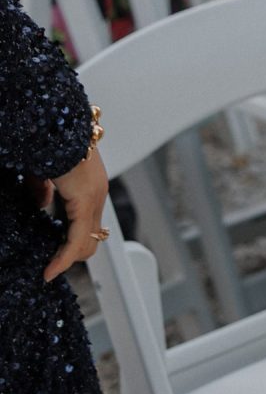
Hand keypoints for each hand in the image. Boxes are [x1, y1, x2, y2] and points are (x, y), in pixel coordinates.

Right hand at [36, 139, 110, 282]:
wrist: (58, 123)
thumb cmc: (51, 140)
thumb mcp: (44, 171)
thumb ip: (43, 190)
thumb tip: (42, 206)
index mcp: (89, 186)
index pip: (87, 224)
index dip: (71, 244)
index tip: (55, 257)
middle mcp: (96, 193)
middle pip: (91, 238)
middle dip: (70, 255)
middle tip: (51, 266)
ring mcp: (94, 197)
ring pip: (87, 242)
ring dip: (67, 259)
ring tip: (50, 269)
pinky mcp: (85, 199)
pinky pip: (77, 238)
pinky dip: (64, 257)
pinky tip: (51, 269)